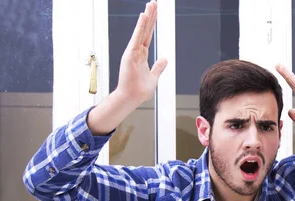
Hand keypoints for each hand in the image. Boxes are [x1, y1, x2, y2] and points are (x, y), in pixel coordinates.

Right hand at [88, 1, 167, 134]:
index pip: (148, 35)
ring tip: (150, 5)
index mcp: (142, 55)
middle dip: (150, 16)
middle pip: (145, 30)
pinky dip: (140, 27)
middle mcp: (136, 51)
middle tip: (153, 3)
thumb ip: (159, 67)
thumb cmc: (140, 90)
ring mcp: (133, 52)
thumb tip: (165, 59)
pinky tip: (144, 17)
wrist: (132, 98)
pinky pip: (137, 38)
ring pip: (141, 31)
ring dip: (146, 18)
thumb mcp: (153, 76)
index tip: (154, 12)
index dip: (151, 24)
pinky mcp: (130, 54)